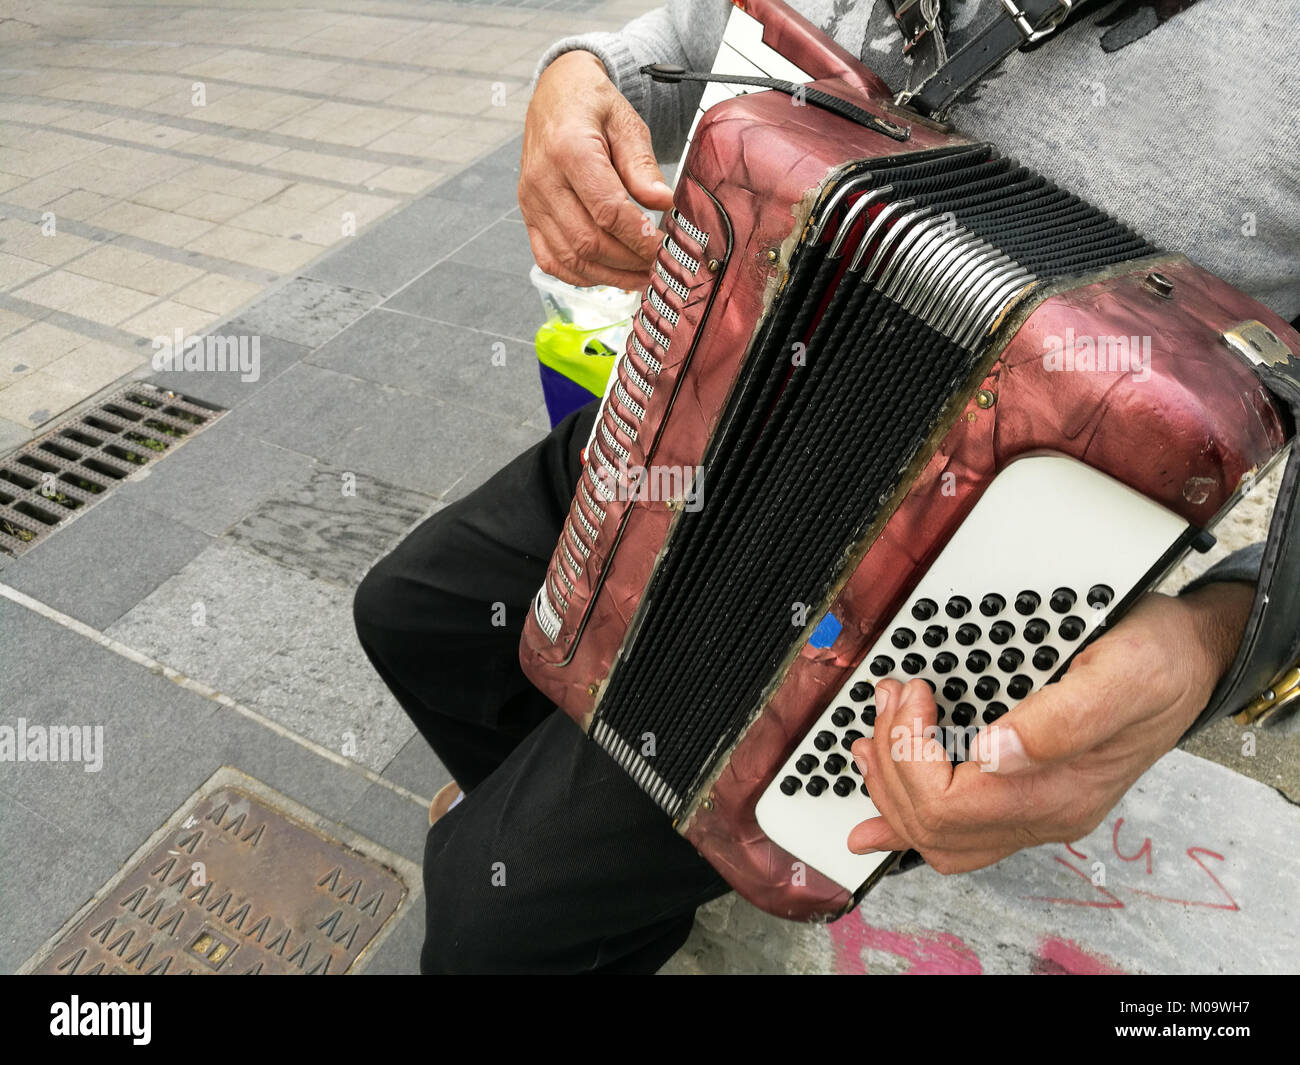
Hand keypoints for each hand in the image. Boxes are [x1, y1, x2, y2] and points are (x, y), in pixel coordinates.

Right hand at [520, 50, 673, 288]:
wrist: (556, 95)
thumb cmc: (592, 105)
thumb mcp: (626, 122)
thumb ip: (642, 165)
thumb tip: (664, 203)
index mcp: (568, 149)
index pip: (607, 210)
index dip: (639, 237)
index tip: (664, 248)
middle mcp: (542, 180)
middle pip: (588, 241)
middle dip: (629, 261)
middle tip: (660, 266)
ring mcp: (530, 201)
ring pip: (570, 258)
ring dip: (610, 276)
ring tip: (641, 277)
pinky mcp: (528, 215)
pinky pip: (550, 260)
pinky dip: (581, 275)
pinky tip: (609, 274)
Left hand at [847, 583, 1253, 873]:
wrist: (1193, 656)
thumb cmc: (1163, 661)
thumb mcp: (1121, 672)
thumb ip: (1061, 719)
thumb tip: (993, 752)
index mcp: (1060, 790)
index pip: (951, 807)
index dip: (911, 754)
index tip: (913, 695)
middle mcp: (1045, 811)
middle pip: (934, 828)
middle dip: (892, 766)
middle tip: (890, 703)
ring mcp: (1035, 807)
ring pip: (938, 836)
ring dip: (892, 789)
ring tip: (871, 740)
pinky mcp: (1027, 789)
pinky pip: (956, 826)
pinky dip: (908, 810)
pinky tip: (880, 804)